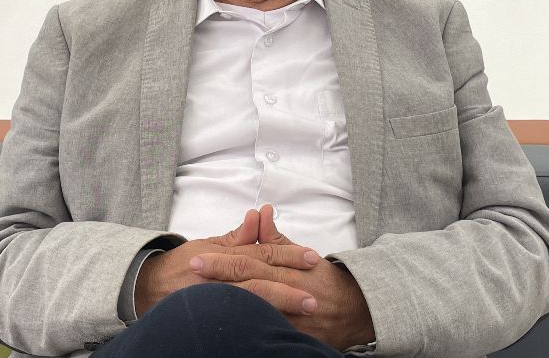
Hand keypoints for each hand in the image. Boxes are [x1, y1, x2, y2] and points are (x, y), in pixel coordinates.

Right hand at [133, 208, 320, 316]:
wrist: (148, 288)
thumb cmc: (181, 265)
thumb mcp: (207, 244)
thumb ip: (236, 237)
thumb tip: (258, 216)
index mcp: (222, 255)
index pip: (260, 253)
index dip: (287, 254)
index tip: (312, 257)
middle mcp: (218, 276)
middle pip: (259, 278)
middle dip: (289, 285)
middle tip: (316, 292)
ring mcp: (214, 297)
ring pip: (251, 299)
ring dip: (280, 304)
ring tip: (305, 307)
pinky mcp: (211, 315)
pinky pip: (239, 318)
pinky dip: (259, 320)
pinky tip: (278, 325)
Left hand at [188, 205, 375, 350]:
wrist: (355, 309)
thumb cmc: (323, 279)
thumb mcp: (300, 254)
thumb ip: (276, 237)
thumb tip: (261, 211)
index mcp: (287, 269)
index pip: (250, 260)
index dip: (223, 258)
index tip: (199, 256)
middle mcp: (289, 291)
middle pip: (249, 283)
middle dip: (219, 277)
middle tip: (193, 270)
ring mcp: (291, 317)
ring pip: (256, 309)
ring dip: (228, 303)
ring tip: (200, 300)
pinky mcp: (293, 336)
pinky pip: (268, 331)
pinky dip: (248, 328)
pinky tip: (227, 325)